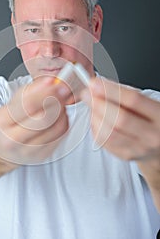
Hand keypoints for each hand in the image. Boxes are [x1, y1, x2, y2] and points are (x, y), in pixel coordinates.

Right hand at [0, 77, 70, 164]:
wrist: (2, 148)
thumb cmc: (9, 122)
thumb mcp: (12, 103)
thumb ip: (30, 90)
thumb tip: (50, 81)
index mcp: (2, 122)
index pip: (27, 106)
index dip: (44, 93)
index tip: (55, 83)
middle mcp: (12, 140)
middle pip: (43, 119)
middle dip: (57, 101)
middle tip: (63, 90)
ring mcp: (28, 151)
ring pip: (55, 128)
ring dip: (62, 111)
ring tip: (60, 102)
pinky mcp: (41, 156)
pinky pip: (60, 136)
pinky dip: (64, 122)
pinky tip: (60, 115)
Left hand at [82, 77, 159, 210]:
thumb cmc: (152, 119)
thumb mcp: (148, 103)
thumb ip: (126, 95)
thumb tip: (99, 86)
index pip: (134, 101)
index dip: (111, 90)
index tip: (95, 83)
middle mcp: (152, 135)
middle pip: (119, 119)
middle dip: (98, 104)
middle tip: (86, 93)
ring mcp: (139, 148)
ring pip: (109, 133)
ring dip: (94, 116)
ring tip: (91, 105)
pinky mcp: (126, 155)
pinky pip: (104, 141)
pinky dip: (95, 127)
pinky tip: (95, 118)